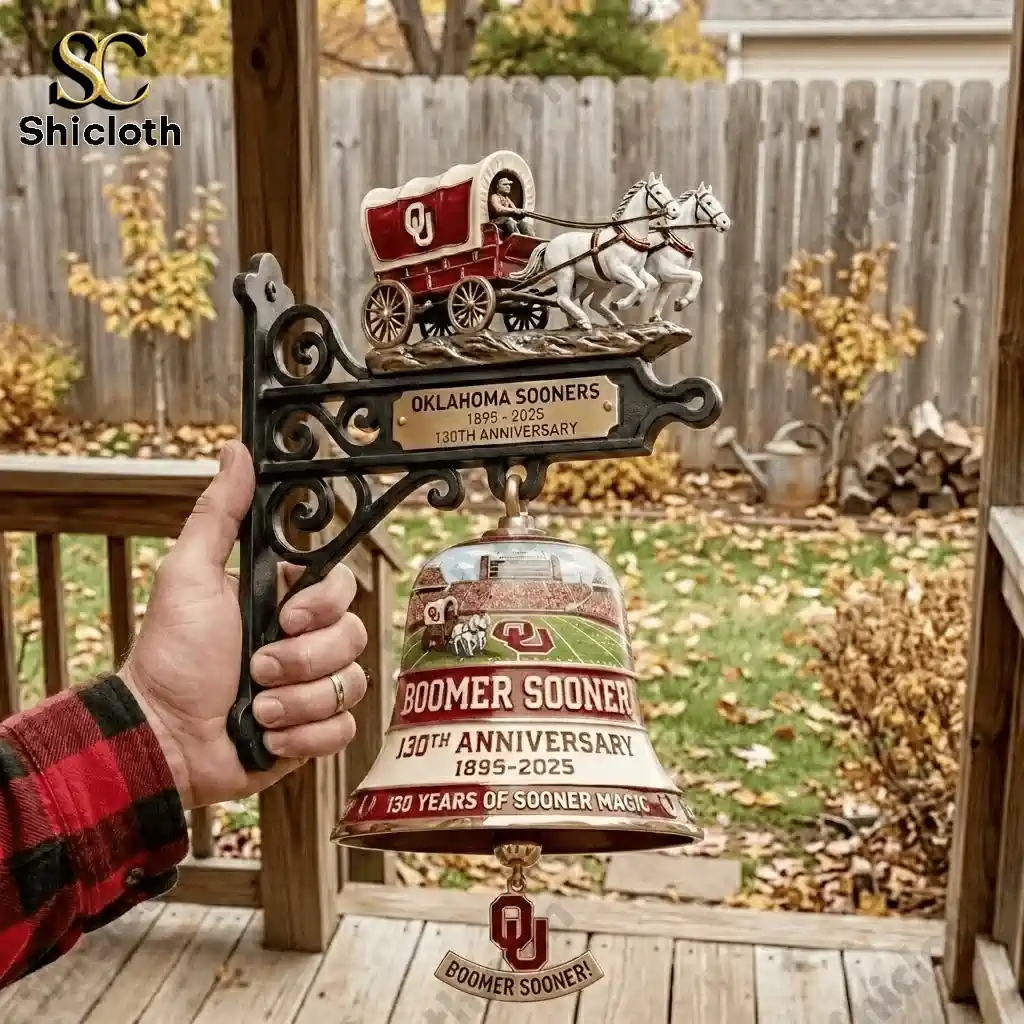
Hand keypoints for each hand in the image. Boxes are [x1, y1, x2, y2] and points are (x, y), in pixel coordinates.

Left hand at [120, 441, 367, 809]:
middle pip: (355, 635)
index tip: (286, 617)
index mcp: (286, 602)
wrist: (163, 740)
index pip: (344, 586)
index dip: (322, 605)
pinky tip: (268, 735)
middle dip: (303, 659)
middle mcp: (306, 642)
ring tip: (256, 709)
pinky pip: (344, 728)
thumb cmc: (171, 657)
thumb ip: (219, 514)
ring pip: (352, 684)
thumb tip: (236, 451)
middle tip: (256, 667)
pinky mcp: (314, 732)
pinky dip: (303, 735)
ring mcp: (313, 687)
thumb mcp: (189, 575)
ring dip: (296, 700)